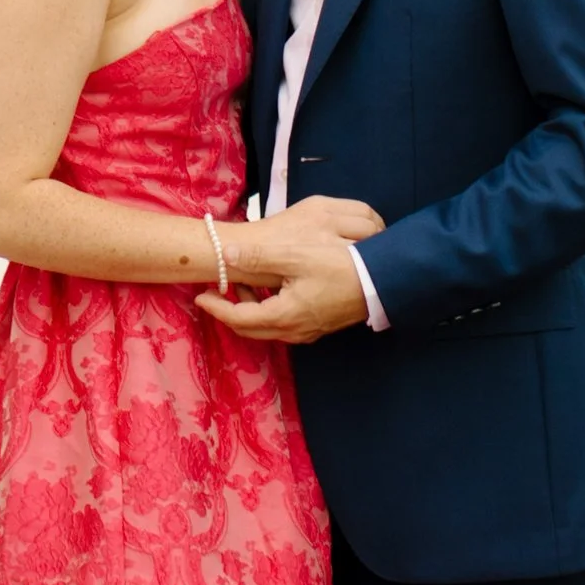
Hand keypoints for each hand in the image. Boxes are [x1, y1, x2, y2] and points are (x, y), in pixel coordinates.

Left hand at [203, 202, 382, 348]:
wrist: (384, 279)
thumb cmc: (340, 265)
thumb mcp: (296, 255)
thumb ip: (259, 256)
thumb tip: (226, 255)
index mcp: (284, 316)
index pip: (239, 320)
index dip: (216, 309)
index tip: (200, 295)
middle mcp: (296, 330)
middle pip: (251, 328)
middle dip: (230, 311)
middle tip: (216, 290)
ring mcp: (310, 329)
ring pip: (269, 326)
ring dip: (251, 308)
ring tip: (245, 281)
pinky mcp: (321, 323)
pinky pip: (285, 321)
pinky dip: (270, 307)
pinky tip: (273, 285)